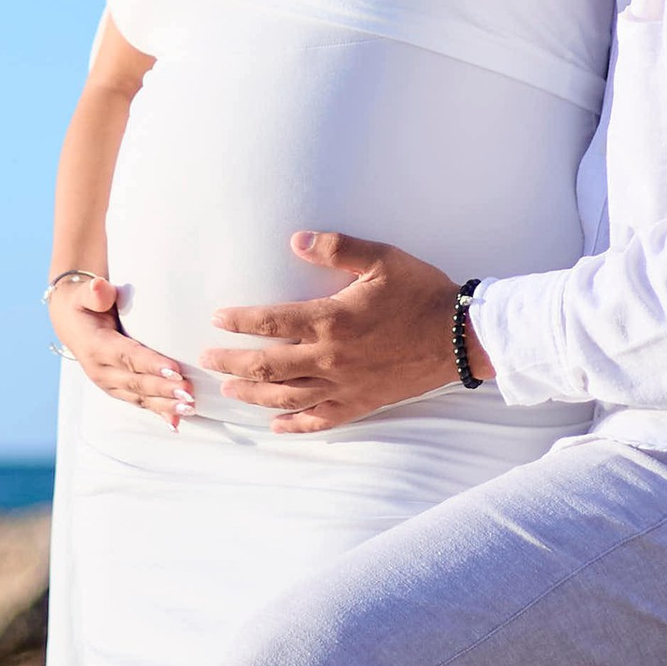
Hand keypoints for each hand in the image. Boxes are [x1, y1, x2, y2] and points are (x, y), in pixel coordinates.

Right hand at [49, 275, 192, 428]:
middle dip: (164, 390)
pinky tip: (176, 424)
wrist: (71, 322)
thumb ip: (95, 293)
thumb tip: (100, 286)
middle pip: (136, 382)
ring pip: (139, 397)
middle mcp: (101, 370)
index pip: (127, 356)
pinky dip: (158, 413)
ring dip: (165, 405)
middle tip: (190, 393)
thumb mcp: (85, 294)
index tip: (174, 370)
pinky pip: (139, 403)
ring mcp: (109, 383)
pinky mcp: (118, 390)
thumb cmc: (85, 305)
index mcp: (96, 346)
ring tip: (189, 408)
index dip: (150, 364)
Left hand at [204, 232, 470, 431]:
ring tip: (230, 392)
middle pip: (267, 366)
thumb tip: (295, 239)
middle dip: (232, 364)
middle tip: (206, 360)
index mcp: (330, 321)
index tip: (216, 318)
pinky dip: (295, 425)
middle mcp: (330, 359)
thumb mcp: (381, 259)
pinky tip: (277, 426)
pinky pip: (321, 420)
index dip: (239, 321)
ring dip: (253, 395)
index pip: (271, 323)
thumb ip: (336, 248)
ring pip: (287, 397)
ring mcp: (344, 386)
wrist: (460, 337)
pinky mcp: (361, 403)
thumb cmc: (421, 293)